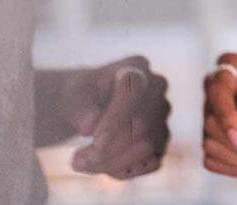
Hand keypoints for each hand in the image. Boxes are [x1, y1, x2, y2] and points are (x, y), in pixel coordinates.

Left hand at [63, 56, 171, 179]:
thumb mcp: (73, 95)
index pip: (134, 92)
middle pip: (141, 126)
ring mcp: (163, 116)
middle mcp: (157, 88)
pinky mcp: (162, 141)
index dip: (115, 118)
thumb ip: (79, 107)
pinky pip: (151, 163)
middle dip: (107, 149)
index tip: (91, 138)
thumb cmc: (82, 96)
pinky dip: (124, 170)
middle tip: (76, 160)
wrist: (88, 107)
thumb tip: (90, 125)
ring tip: (81, 163)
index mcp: (137, 66)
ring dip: (111, 162)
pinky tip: (103, 166)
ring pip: (146, 147)